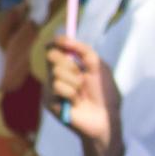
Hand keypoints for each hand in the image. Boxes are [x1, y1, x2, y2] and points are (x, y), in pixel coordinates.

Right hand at [45, 36, 121, 153]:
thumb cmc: (105, 94)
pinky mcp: (49, 100)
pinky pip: (57, 87)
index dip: (56, 42)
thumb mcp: (99, 67)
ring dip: (75, 82)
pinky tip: (77, 103)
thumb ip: (84, 50)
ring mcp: (51, 88)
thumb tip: (62, 37)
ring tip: (82, 94)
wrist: (106, 118)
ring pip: (56, 72)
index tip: (60, 41)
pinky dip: (72, 94)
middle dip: (70, 63)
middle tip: (82, 74)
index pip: (54, 48)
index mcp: (68, 66)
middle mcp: (57, 75)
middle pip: (51, 55)